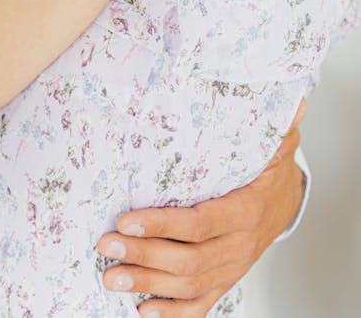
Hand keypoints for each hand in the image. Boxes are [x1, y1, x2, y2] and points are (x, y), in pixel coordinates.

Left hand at [97, 102, 306, 315]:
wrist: (285, 200)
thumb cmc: (266, 167)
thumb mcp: (273, 141)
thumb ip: (271, 123)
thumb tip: (291, 101)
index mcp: (244, 212)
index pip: (198, 224)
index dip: (161, 225)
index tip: (125, 221)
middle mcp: (238, 246)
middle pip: (187, 258)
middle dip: (143, 255)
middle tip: (107, 246)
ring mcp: (231, 267)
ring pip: (188, 284)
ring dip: (147, 283)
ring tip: (111, 277)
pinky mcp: (224, 280)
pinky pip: (200, 304)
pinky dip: (172, 312)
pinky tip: (143, 311)